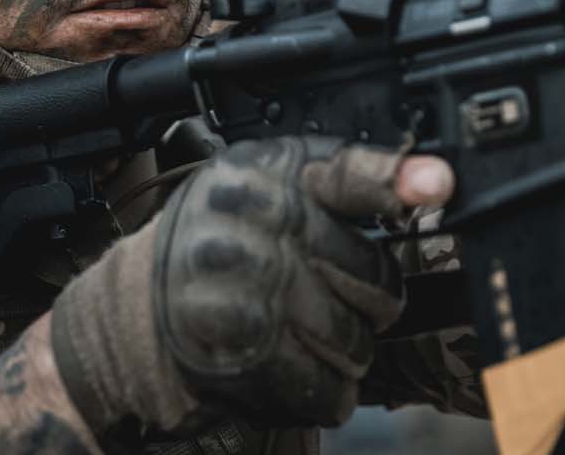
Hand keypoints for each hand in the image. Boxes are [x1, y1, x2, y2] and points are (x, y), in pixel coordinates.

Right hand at [49, 138, 452, 438]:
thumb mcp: (263, 197)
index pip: (344, 173)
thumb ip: (337, 189)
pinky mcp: (234, 350)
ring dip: (345, 352)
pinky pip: (324, 386)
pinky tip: (294, 370)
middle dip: (370, 302)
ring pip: (355, 338)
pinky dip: (324, 392)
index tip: (438, 182)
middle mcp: (249, 221)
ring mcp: (240, 285)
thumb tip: (430, 185)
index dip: (394, 178)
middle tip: (333, 298)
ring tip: (302, 334)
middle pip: (371, 274)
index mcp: (262, 172)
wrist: (127, 321)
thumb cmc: (214, 254)